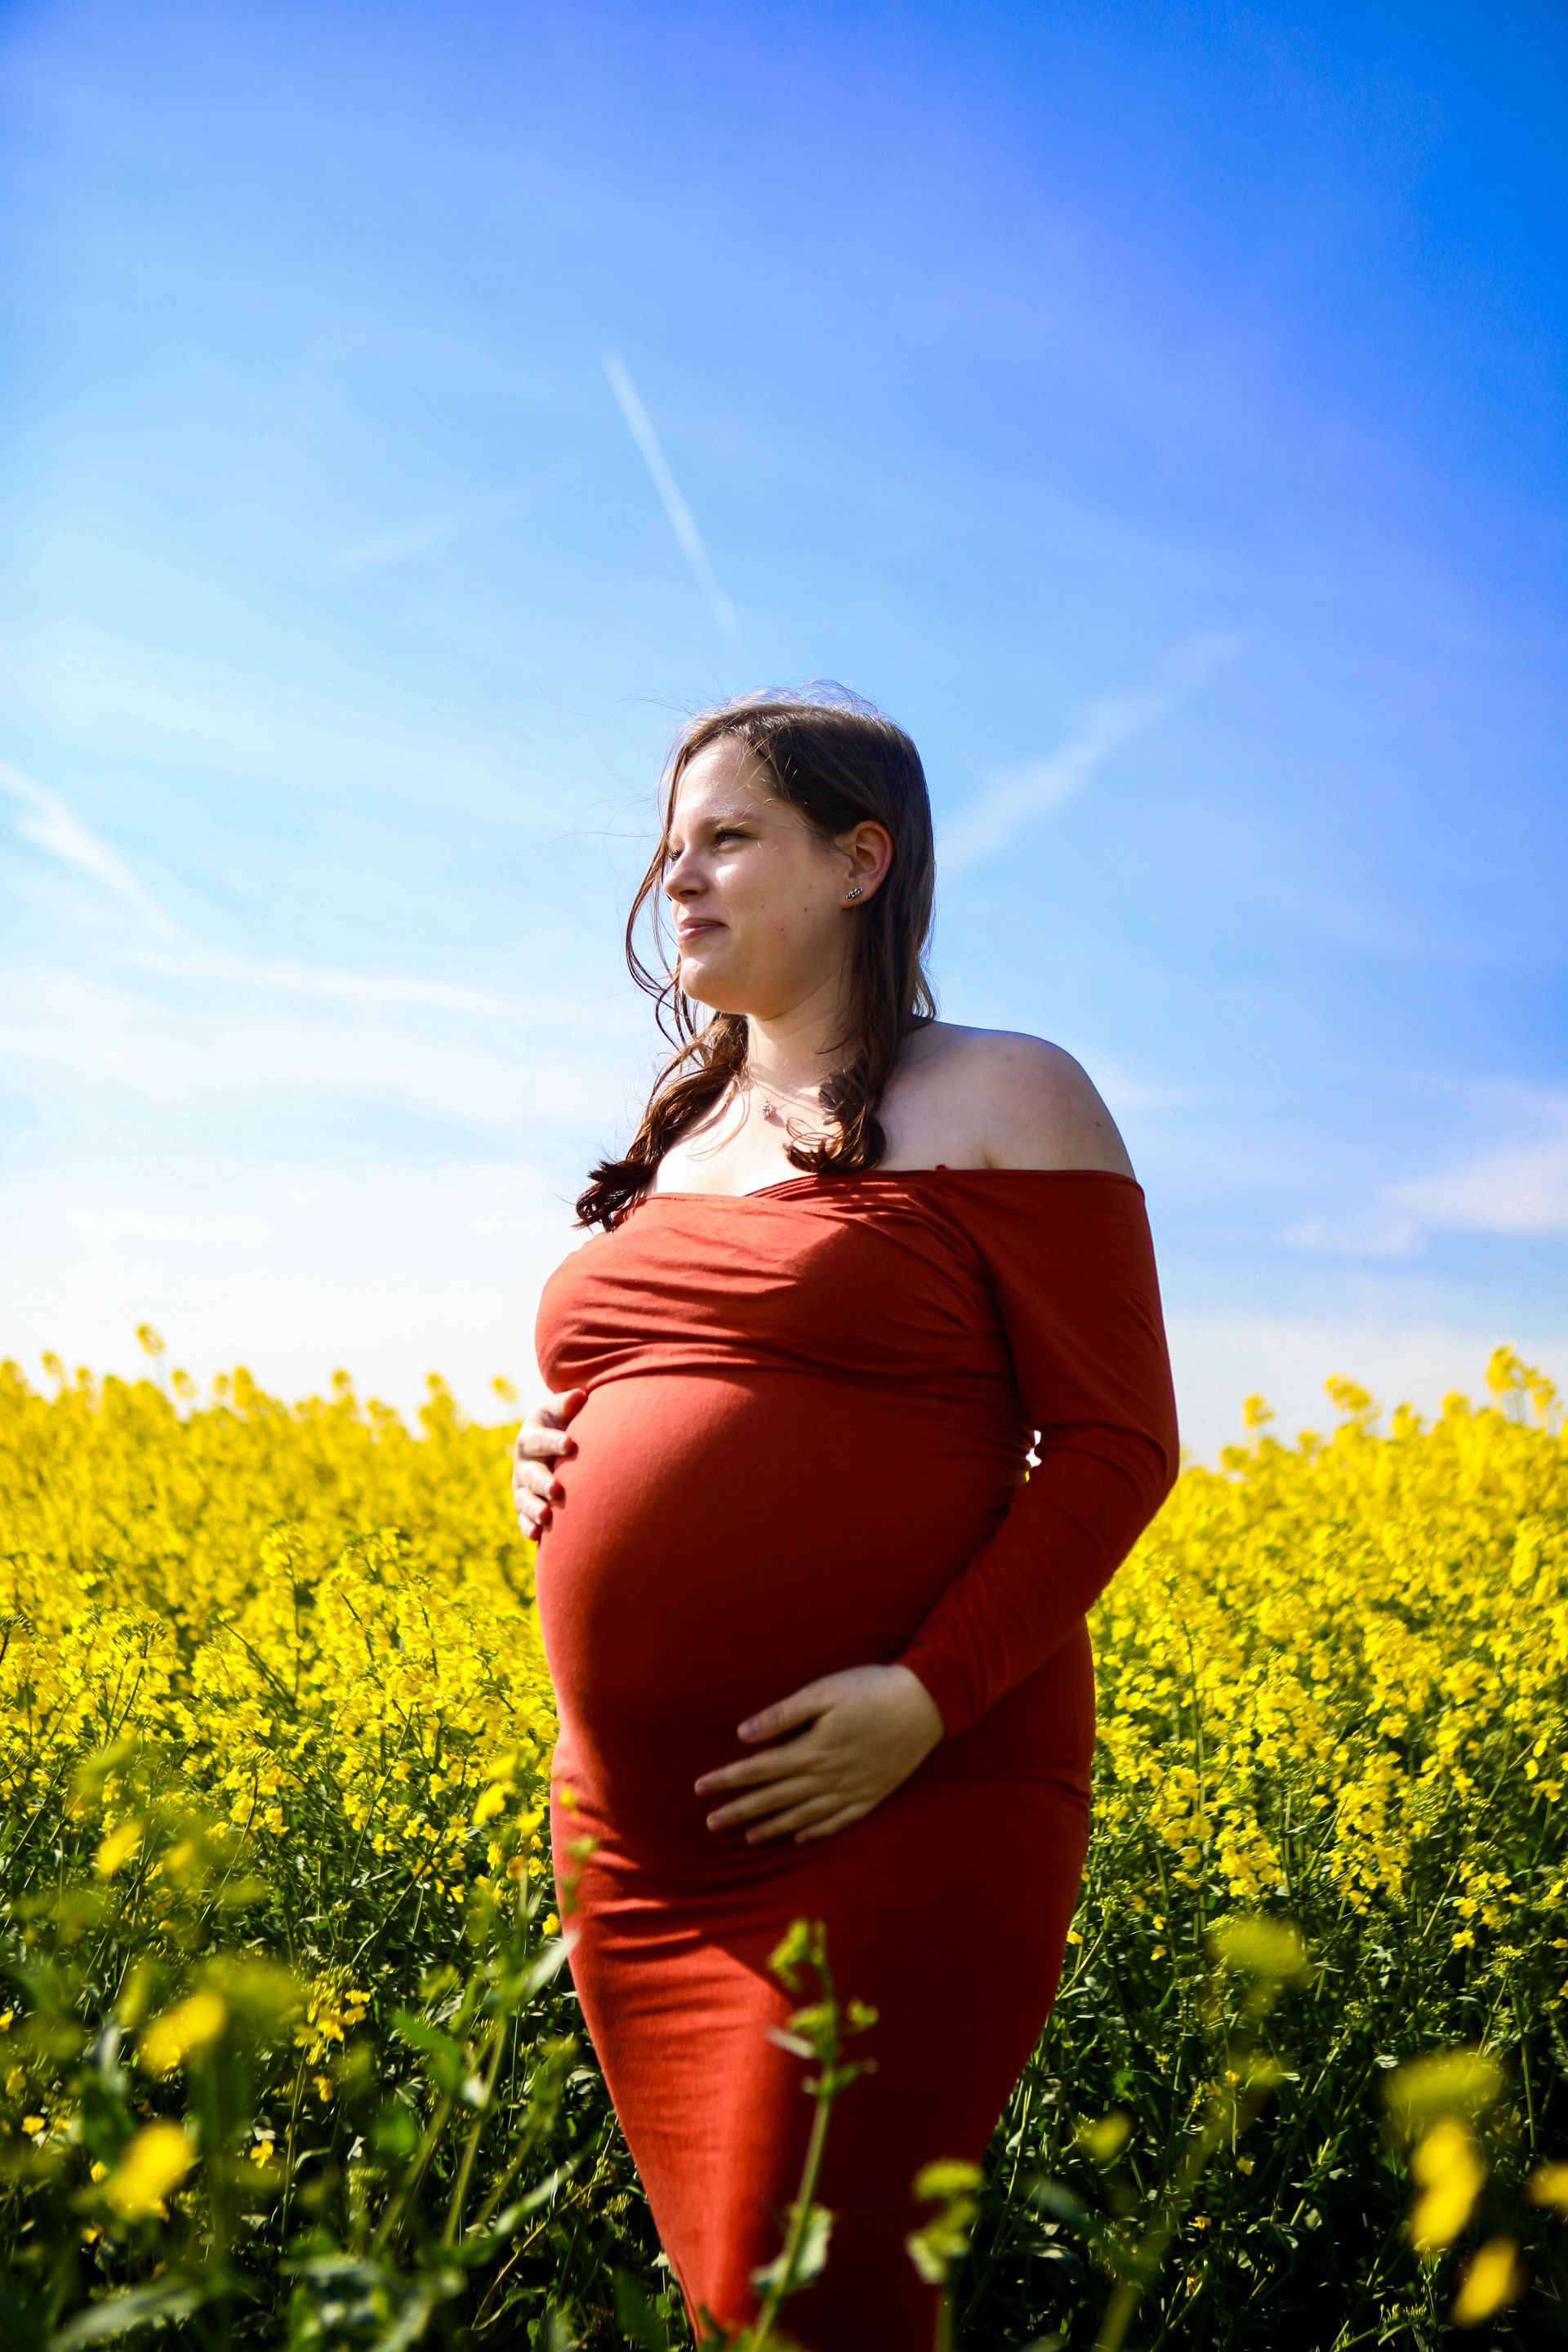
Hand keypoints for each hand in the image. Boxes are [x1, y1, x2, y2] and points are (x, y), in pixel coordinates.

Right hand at [511, 1388, 587, 1537]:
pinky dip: (528, 1527)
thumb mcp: (559, 1411)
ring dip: (534, 1508)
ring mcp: (523, 1487)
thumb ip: (567, 1404)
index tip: (571, 1444)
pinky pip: (523, 1519)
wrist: (551, 1444)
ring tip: (547, 1516)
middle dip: (543, 1482)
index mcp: (530, 1438)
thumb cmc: (560, 1424)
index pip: (540, 1439)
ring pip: (524, 1500)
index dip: (554, 1441)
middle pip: (531, 1474)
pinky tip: (537, 1535)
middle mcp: (523, 1464)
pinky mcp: (526, 1507)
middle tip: (557, 1489)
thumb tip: (580, 1396)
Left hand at [694, 1664, 944, 1845]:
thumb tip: (743, 1734)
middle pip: (775, 1798)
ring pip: (803, 1815)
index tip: (701, 1789)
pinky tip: (800, 1838)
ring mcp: (850, 1790)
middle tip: (711, 1823)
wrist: (926, 1705)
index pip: (759, 1769)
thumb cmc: (871, 1690)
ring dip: (772, 1827)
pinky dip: (815, 1832)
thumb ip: (783, 1715)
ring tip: (748, 1837)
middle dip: (740, 1810)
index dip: (728, 1779)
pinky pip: (837, 1822)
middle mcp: (827, 1777)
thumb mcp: (823, 1692)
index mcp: (812, 1749)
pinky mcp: (871, 1796)